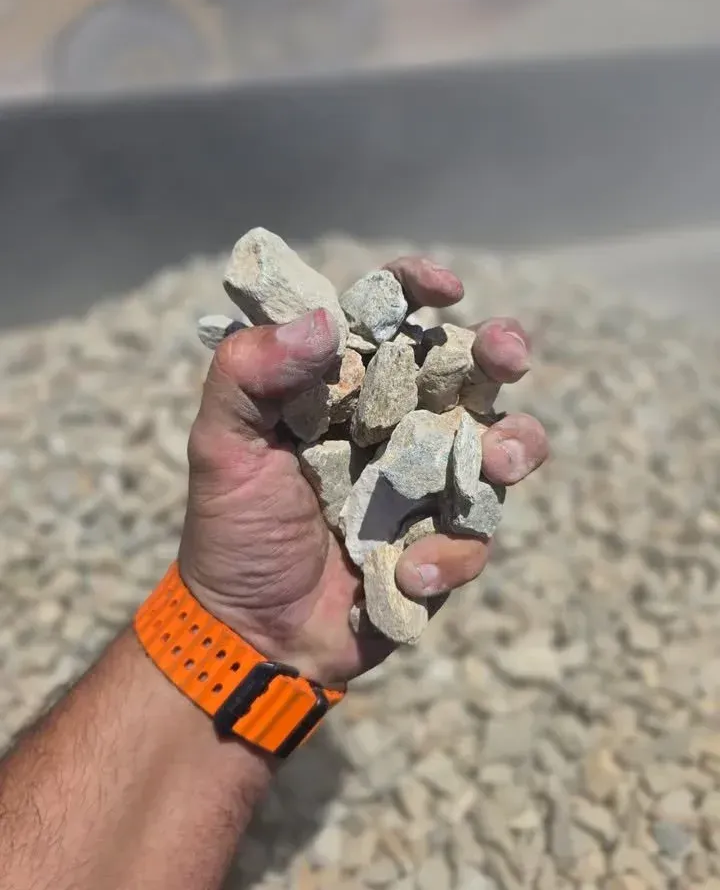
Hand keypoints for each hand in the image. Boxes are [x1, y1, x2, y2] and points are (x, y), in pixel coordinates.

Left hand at [178, 257, 547, 685]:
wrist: (252, 632)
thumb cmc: (233, 530)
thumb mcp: (221, 448)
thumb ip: (248, 375)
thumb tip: (324, 322)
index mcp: (344, 391)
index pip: (386, 322)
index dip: (418, 291)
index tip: (444, 288)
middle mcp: (396, 426)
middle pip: (467, 371)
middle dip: (499, 353)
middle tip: (507, 354)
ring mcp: (427, 485)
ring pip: (502, 445)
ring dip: (513, 445)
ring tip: (497, 462)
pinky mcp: (444, 544)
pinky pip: (474, 536)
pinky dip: (446, 554)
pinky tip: (402, 573)